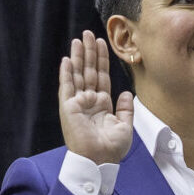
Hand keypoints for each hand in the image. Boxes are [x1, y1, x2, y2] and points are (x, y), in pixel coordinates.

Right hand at [59, 30, 133, 164]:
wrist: (100, 161)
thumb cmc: (112, 149)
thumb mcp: (125, 126)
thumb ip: (126, 108)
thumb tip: (127, 92)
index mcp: (102, 104)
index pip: (101, 76)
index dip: (101, 60)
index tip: (101, 43)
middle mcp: (88, 101)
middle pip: (89, 71)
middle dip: (89, 52)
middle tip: (88, 33)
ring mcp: (78, 103)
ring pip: (78, 74)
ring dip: (78, 57)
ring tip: (79, 39)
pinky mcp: (69, 108)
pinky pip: (67, 87)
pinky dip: (67, 73)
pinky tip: (67, 59)